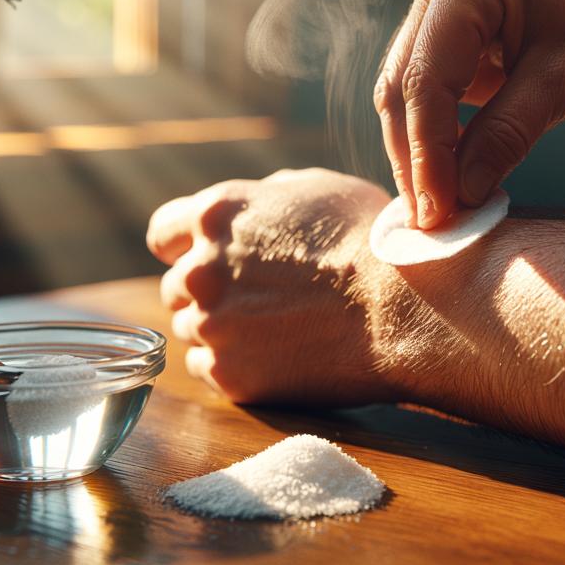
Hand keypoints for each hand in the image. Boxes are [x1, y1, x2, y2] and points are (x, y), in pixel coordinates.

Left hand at [145, 168, 397, 404]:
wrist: (401, 308)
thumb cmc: (370, 241)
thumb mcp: (316, 189)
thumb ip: (265, 197)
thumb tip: (254, 208)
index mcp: (216, 215)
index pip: (162, 234)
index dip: (182, 247)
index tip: (206, 260)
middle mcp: (201, 269)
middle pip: (175, 287)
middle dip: (207, 292)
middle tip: (255, 300)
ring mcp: (211, 325)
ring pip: (190, 329)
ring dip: (219, 329)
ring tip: (273, 330)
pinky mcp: (229, 375)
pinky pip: (206, 370)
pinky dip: (232, 365)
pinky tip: (274, 357)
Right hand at [373, 0, 564, 227]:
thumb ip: (508, 133)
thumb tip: (460, 196)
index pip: (426, 80)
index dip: (427, 153)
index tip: (438, 213)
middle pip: (402, 87)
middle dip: (414, 159)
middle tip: (431, 225)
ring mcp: (437, 8)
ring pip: (405, 93)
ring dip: (418, 153)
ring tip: (437, 211)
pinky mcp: (445, 33)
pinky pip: (426, 92)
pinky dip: (435, 137)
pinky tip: (448, 180)